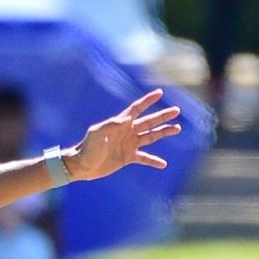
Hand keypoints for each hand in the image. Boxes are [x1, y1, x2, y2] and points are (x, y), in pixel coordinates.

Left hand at [63, 90, 182, 182]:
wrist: (82, 165)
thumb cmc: (87, 147)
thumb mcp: (97, 133)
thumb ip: (111, 125)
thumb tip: (126, 119)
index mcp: (120, 123)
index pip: (137, 109)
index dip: (148, 100)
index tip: (160, 93)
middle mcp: (127, 132)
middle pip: (149, 121)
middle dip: (162, 116)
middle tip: (176, 110)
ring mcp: (129, 144)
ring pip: (151, 137)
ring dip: (163, 132)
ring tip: (177, 129)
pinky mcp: (128, 158)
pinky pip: (144, 158)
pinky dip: (153, 161)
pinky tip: (163, 164)